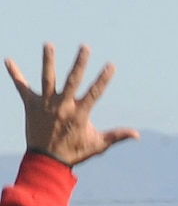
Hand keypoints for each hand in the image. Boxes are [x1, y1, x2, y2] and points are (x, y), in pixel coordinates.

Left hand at [6, 45, 136, 166]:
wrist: (48, 160)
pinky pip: (21, 87)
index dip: (103, 79)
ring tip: (49, 45)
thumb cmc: (75, 152)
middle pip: (72, 80)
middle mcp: (62, 105)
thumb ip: (117, 136)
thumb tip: (137, 134)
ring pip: (47, 78)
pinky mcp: (30, 104)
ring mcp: (45, 104)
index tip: (111, 65)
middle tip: (85, 47)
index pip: (94, 92)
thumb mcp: (98, 145)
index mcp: (79, 114)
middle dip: (79, 63)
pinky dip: (14, 74)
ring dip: (48, 61)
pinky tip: (8, 60)